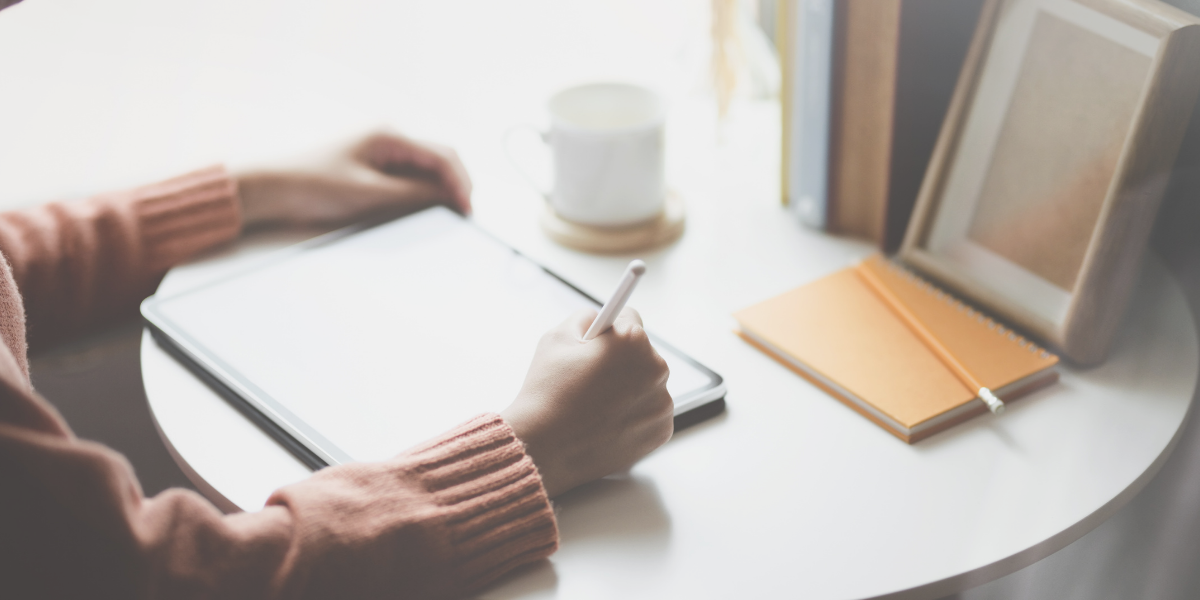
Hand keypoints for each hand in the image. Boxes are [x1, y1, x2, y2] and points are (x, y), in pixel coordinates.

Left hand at [234, 131, 471, 227]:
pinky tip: (421, 211)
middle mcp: (388, 139)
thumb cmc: (310, 184)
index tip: (468, 210)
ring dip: (438, 192)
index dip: (461, 183)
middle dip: (455, 187)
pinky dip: (420, 195)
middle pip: (438, 161)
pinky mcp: (371, 169)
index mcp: (389, 135)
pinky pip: (407, 180)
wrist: (269, 188)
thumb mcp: (369, 194)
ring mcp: (380, 154)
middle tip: (463, 215)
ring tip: (446, 216)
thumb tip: (450, 198)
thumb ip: (414, 195)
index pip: (443, 155)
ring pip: (424, 172)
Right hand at [501, 308, 672, 497]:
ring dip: (628, 388)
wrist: (543, 450)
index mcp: (633, 340)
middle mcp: (656, 369)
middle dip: (619, 361)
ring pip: (647, 384)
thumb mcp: (556, 337)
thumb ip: (584, 318)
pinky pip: (649, 412)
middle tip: (589, 379)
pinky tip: (606, 422)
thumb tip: (599, 318)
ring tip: (594, 405)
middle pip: (641, 353)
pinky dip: (633, 415)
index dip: (608, 331)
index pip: (630, 318)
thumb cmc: (546, 394)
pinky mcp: (661, 431)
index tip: (602, 340)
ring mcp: (662, 403)